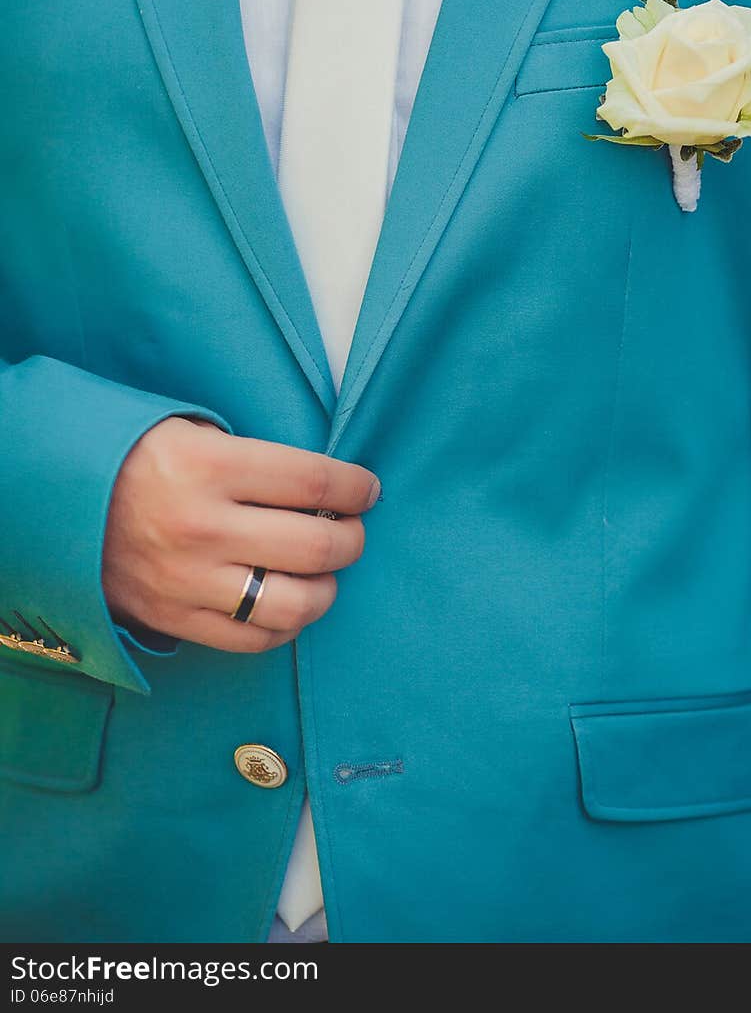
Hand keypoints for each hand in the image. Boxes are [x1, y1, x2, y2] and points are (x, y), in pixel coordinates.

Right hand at [102, 417, 378, 652]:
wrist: (60, 500)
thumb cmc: (141, 458)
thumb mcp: (196, 435)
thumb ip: (260, 462)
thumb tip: (332, 490)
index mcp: (210, 468)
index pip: (316, 484)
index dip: (357, 489)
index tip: (367, 490)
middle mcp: (202, 528)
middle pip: (316, 547)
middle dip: (352, 539)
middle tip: (353, 530)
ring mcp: (187, 581)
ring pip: (293, 604)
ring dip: (327, 588)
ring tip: (325, 571)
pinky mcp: (174, 619)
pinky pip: (252, 639)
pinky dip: (286, 625)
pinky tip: (291, 603)